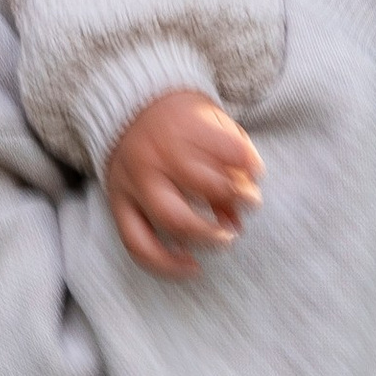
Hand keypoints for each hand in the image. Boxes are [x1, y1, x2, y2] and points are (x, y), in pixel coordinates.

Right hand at [106, 90, 264, 279]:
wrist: (128, 108)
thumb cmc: (181, 120)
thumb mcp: (212, 123)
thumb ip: (231, 162)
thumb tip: (238, 219)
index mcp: (183, 127)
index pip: (229, 152)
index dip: (252, 168)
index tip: (257, 175)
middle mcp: (155, 155)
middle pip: (202, 187)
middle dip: (234, 201)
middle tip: (250, 206)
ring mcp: (134, 182)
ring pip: (171, 220)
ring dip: (205, 237)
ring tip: (225, 239)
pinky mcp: (118, 204)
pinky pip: (137, 243)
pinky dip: (164, 263)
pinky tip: (190, 266)